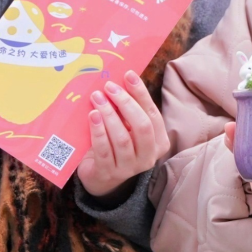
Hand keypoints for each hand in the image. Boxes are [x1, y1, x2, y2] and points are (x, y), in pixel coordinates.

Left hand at [75, 72, 171, 198]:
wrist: (101, 176)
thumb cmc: (116, 145)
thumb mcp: (128, 128)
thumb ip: (129, 110)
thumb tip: (122, 79)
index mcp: (159, 143)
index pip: (152, 114)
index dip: (141, 94)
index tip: (128, 75)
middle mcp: (148, 157)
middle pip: (142, 127)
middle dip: (125, 103)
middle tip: (109, 87)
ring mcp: (129, 168)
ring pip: (122, 139)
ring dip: (109, 115)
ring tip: (97, 98)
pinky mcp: (108, 173)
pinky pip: (104, 150)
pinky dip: (98, 131)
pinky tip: (92, 116)